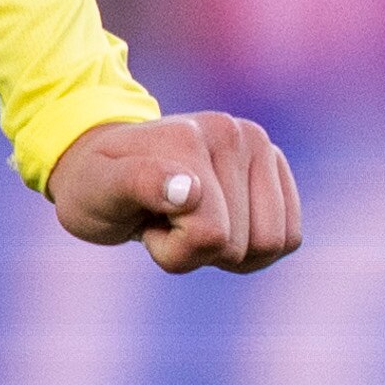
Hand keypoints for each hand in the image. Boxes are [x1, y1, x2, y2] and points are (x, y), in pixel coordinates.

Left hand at [46, 109, 303, 274]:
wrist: (108, 168)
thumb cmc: (96, 187)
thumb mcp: (96, 190)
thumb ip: (138, 184)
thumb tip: (191, 190)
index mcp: (193, 138)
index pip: (210, 234)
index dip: (173, 249)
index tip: (146, 222)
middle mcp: (238, 134)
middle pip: (243, 245)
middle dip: (199, 250)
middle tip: (165, 221)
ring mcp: (262, 148)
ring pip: (272, 244)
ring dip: (224, 250)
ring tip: (188, 220)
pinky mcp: (275, 169)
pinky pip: (289, 237)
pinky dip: (251, 249)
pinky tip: (216, 222)